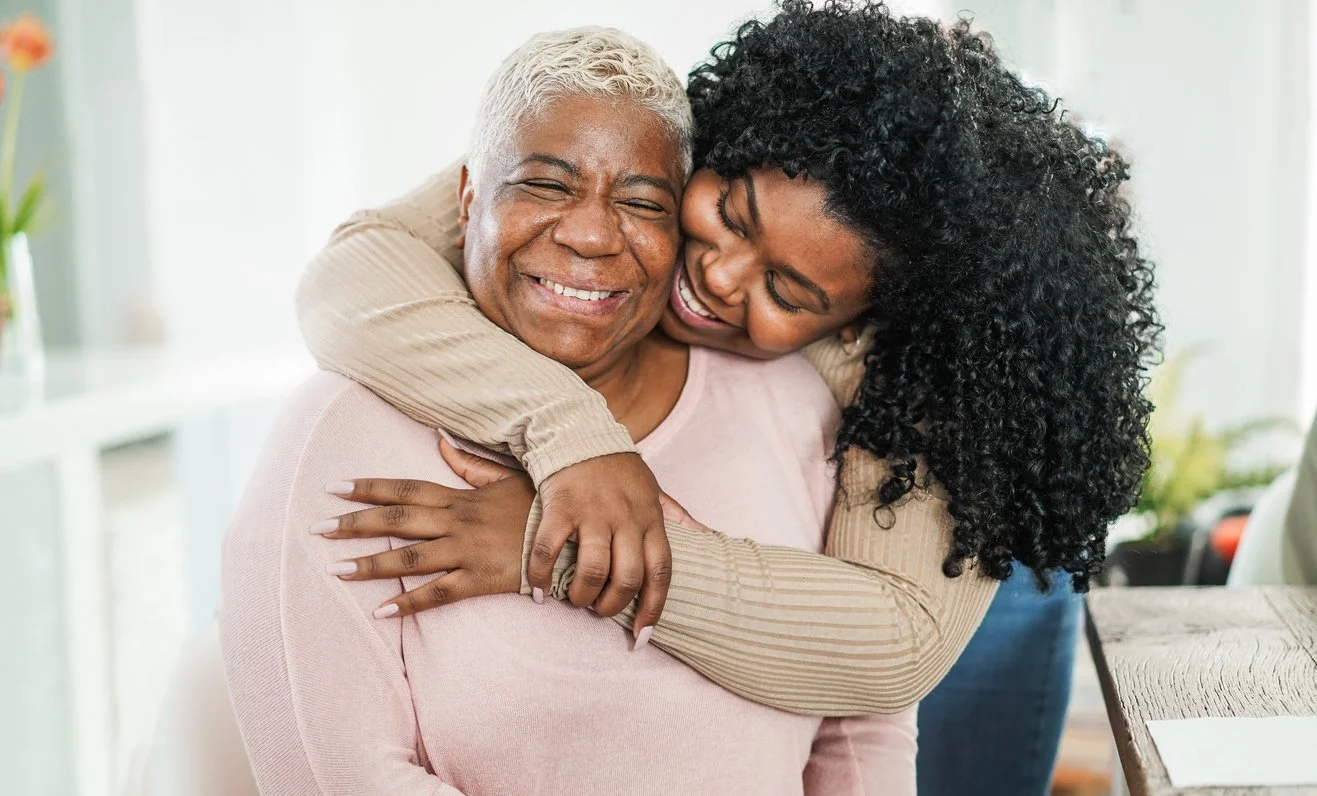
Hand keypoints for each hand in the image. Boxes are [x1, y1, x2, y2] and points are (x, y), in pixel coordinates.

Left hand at [316, 450, 532, 617]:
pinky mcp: (480, 579)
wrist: (573, 537)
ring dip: (370, 564)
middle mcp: (457, 522)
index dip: (369, 488)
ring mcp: (467, 551)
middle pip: (397, 521)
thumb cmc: (540, 507)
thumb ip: (469, 465)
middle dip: (354, 523)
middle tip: (317, 528)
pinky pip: (438, 593)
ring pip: (410, 558)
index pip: (405, 489)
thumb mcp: (506, 478)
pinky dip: (408, 602)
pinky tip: (381, 611)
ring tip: (335, 569)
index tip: (334, 487)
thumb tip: (439, 440)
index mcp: (460, 497)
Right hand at [503, 449, 671, 635]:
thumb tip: (710, 537)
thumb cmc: (619, 469)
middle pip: (628, 578)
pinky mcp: (561, 507)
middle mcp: (626, 519)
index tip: (642, 634)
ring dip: (582, 595)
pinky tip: (537, 589)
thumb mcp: (656, 490)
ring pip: (593, 571)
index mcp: (651, 519)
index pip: (661, 571)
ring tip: (575, 599)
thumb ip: (679, 516)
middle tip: (599, 609)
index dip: (654, 607)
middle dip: (613, 605)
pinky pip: (549, 550)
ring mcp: (593, 513)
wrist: (580, 432)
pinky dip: (540, 575)